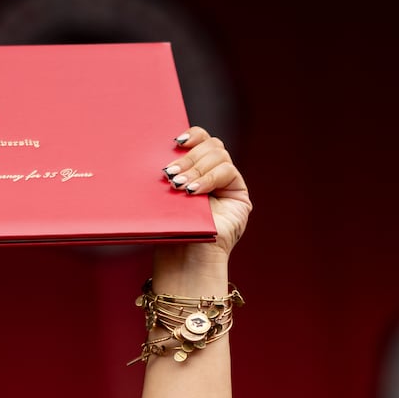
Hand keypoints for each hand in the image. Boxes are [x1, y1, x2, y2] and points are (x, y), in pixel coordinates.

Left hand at [163, 127, 250, 255]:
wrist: (184, 262)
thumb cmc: (170, 234)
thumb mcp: (165, 197)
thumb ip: (170, 174)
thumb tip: (159, 151)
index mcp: (196, 169)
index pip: (200, 140)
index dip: (192, 135)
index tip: (175, 141)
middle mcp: (214, 174)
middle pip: (210, 145)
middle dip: (189, 158)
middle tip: (170, 174)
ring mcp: (228, 183)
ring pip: (218, 155)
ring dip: (196, 168)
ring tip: (179, 186)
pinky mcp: (238, 194)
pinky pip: (227, 171)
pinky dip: (208, 178)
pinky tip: (193, 191)